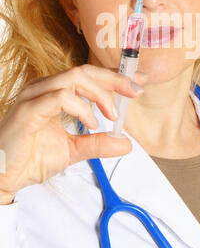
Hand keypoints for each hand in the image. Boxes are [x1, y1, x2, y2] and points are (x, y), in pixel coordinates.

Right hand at [0, 64, 147, 203]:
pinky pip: (61, 97)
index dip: (114, 76)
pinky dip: (81, 107)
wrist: (4, 177)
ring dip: (100, 94)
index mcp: (54, 92)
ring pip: (74, 78)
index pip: (88, 75)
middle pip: (84, 71)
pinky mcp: (29, 109)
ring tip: (112, 114)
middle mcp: (44, 88)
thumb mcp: (73, 150)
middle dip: (114, 79)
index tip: (138, 81)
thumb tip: (126, 143)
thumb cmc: (31, 158)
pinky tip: (91, 123)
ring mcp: (35, 96)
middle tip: (135, 90)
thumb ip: (97, 144)